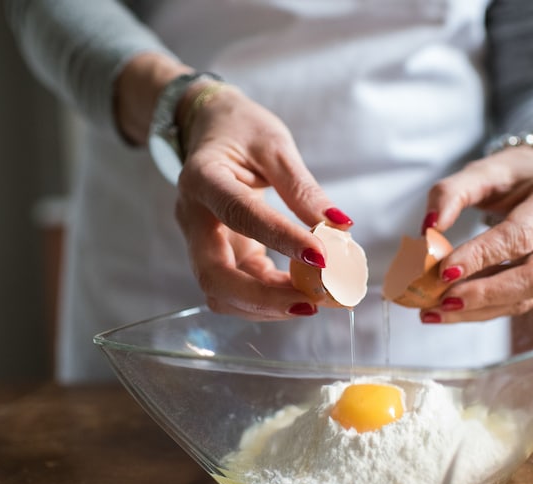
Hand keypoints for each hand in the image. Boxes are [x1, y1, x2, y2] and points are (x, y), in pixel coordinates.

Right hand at [175, 84, 352, 318]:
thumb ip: (303, 188)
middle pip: (214, 276)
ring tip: (316, 300)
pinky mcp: (217, 255)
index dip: (280, 239)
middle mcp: (192, 217)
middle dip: (263, 298)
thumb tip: (339, 227)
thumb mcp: (275, 146)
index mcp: (203, 178)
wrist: (208, 128)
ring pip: (222, 292)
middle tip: (312, 302)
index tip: (322, 257)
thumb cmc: (241, 130)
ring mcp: (201, 242)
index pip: (239, 215)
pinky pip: (237, 289)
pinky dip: (271, 298)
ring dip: (268, 305)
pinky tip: (303, 292)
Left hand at [418, 145, 532, 322]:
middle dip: (486, 293)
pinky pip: (519, 303)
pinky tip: (448, 312)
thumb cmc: (511, 176)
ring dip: (478, 309)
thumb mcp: (482, 171)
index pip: (522, 235)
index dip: (483, 256)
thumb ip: (451, 193)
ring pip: (527, 298)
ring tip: (435, 311)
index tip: (444, 271)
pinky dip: (481, 311)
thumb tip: (428, 228)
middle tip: (442, 300)